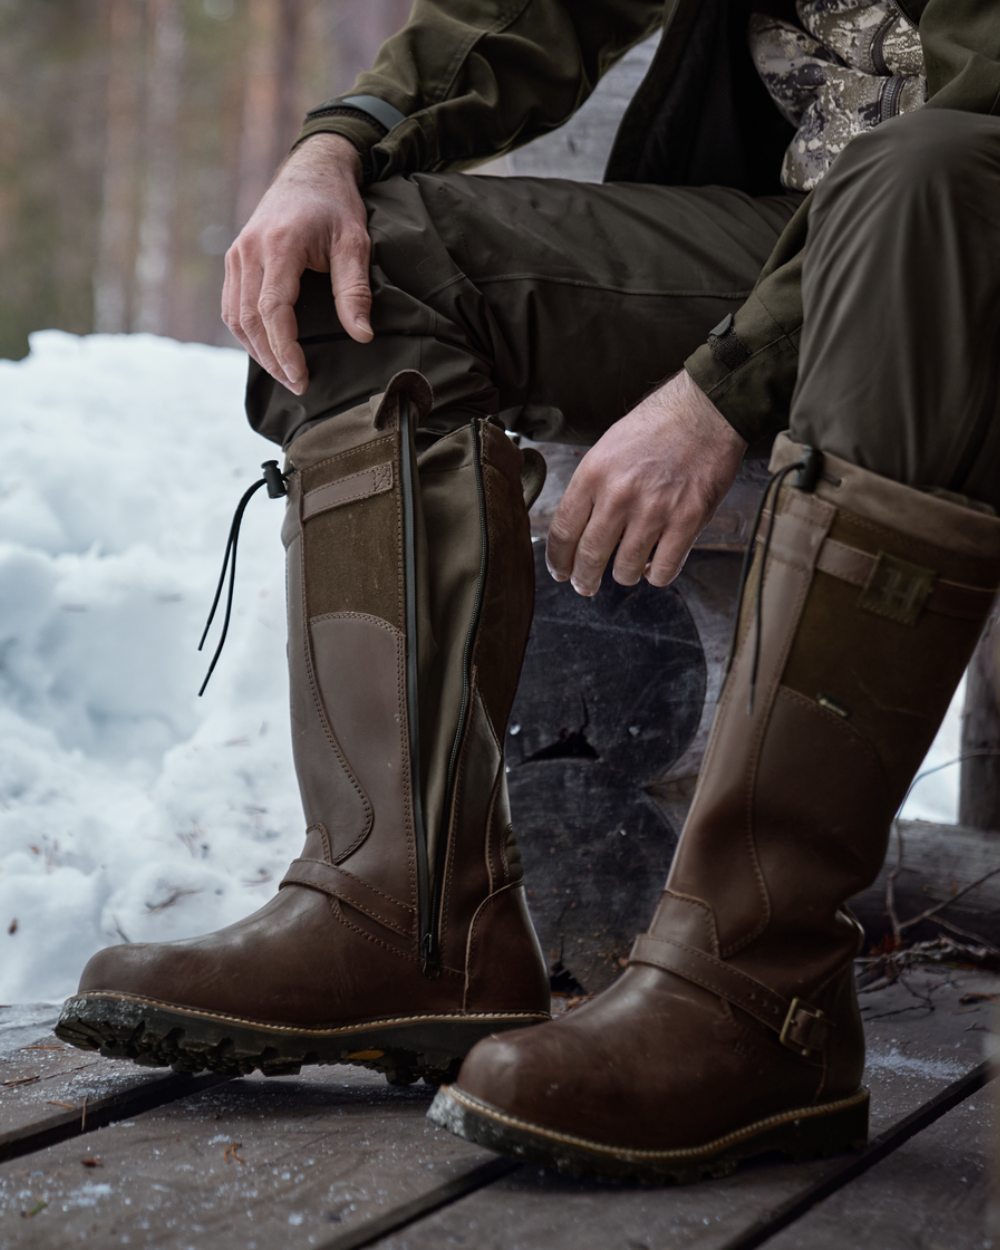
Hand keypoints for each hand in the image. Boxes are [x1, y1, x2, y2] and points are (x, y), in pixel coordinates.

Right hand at [222, 133, 371, 394]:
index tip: (301, 378)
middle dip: (273, 359)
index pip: (273, 310)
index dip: (285, 350)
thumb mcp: (355, 243)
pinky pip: (232, 306)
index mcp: (279, 246)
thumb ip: (355, 291)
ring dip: (258, 351)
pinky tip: (268, 350)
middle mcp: (250, 251)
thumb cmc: (336, 206)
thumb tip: (362, 336)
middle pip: (250, 320)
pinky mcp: (235, 259)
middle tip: (298, 386)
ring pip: (236, 316)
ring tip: (285, 374)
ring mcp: (237, 254)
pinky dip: (247, 333)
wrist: (311, 170)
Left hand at [546, 371, 746, 595]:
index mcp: (593, 474)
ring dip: (623, 575)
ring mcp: (654, 511)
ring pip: (625, 570)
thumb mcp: (607, 448)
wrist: (704, 411)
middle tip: (585, 585)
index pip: (563, 532)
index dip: (558, 560)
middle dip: (584, 579)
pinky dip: (656, 575)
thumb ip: (591, 488)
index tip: (560, 571)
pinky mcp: (687, 521)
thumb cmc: (655, 427)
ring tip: (627, 569)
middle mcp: (619, 495)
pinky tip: (655, 564)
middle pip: (589, 557)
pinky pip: (663, 570)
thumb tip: (578, 528)